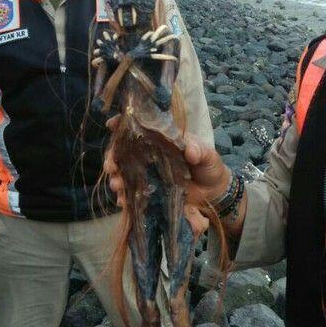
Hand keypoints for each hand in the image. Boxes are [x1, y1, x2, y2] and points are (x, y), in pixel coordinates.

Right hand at [103, 121, 230, 207]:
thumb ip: (200, 150)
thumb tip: (190, 152)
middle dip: (112, 158)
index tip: (111, 124)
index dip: (123, 124)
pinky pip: (133, 195)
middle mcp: (150, 156)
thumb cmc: (209, 167)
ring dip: (116, 180)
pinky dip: (125, 198)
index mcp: (162, 141)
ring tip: (117, 186)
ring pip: (124, 174)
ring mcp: (148, 175)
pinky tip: (123, 202)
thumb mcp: (208, 155)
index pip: (139, 128)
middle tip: (111, 167)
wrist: (214, 193)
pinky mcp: (150, 193)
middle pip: (124, 153)